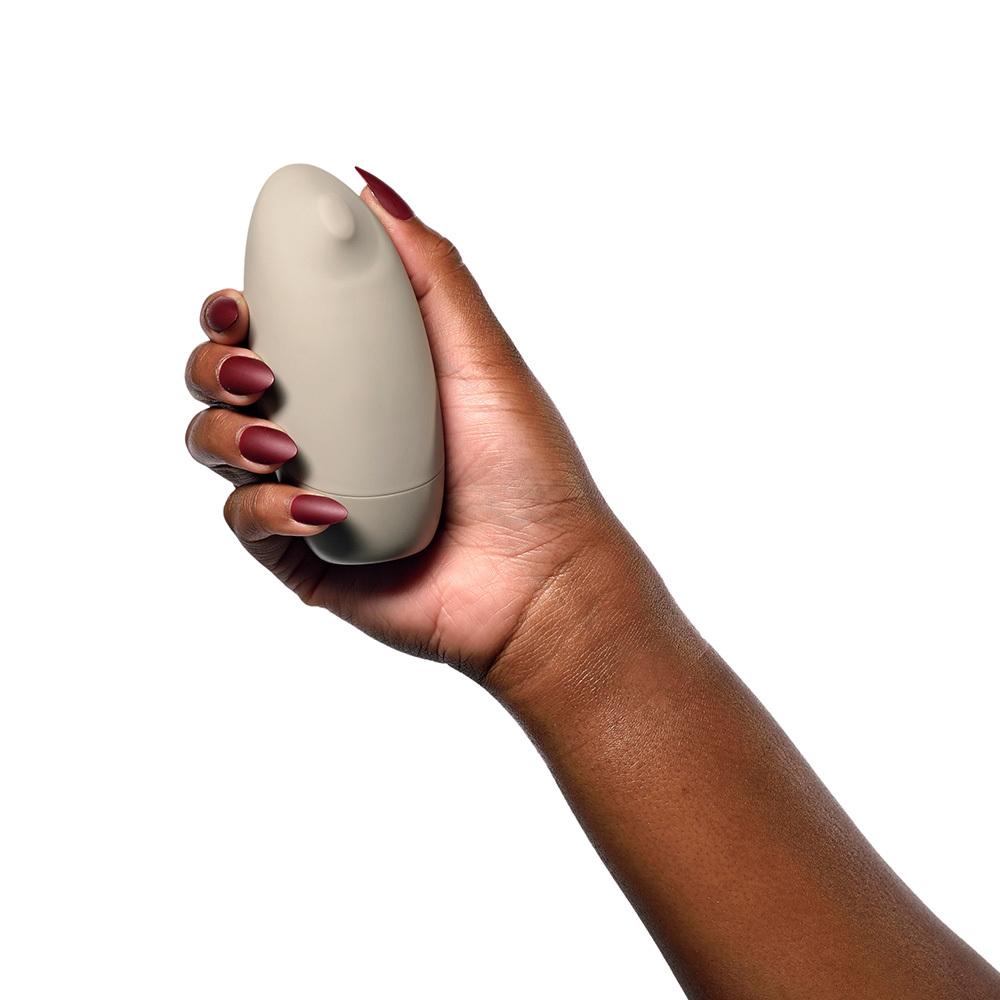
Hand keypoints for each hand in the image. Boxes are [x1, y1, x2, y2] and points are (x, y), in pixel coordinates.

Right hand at [186, 174, 635, 681]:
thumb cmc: (526, 471)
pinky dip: (268, 507)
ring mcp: (306, 494)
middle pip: (224, 384)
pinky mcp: (300, 556)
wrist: (540, 582)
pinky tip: (321, 508)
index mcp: (358, 381)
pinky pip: (245, 521)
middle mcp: (326, 431)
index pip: (271, 331)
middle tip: (255, 370)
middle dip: (213, 367)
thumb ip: (430, 269)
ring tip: (281, 442)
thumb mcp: (481, 353)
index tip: (238, 302)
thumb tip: (369, 185)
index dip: (233, 311)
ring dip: (224, 434)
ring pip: (216, 448)